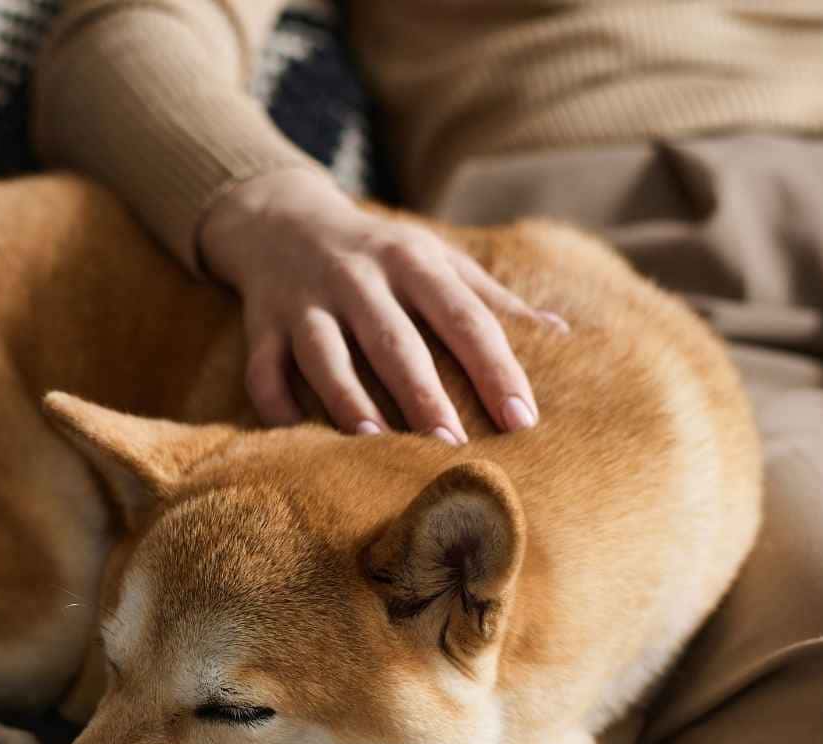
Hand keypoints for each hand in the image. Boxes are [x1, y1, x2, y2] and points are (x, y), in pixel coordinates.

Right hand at [199, 168, 562, 441]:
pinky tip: (296, 436)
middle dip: (423, 394)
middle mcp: (358, 276)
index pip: (463, 317)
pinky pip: (263, 367)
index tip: (522, 418)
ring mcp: (305, 300)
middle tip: (452, 447)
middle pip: (394, 340)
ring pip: (326, 355)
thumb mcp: (436, 259)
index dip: (494, 367)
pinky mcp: (262, 322)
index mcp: (413, 259)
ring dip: (348, 401)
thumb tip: (560, 335)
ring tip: (375, 444)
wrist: (282, 216)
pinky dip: (274, 403)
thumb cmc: (380, 251)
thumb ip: (491, 299)